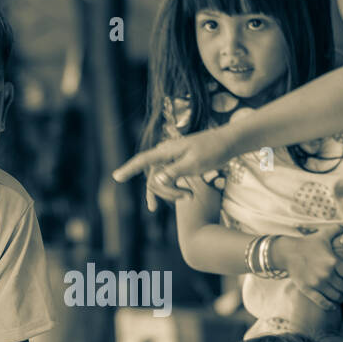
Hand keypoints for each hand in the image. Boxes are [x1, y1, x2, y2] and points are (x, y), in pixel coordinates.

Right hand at [112, 126, 238, 211]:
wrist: (226, 143)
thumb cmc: (211, 151)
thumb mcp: (194, 163)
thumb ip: (174, 172)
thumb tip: (156, 180)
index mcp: (167, 151)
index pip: (143, 160)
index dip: (129, 169)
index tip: (116, 177)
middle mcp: (165, 154)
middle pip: (154, 178)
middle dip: (167, 192)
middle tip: (189, 198)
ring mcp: (171, 159)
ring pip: (161, 181)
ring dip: (172, 193)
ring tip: (190, 198)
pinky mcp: (177, 164)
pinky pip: (168, 180)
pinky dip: (174, 190)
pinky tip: (184, 197)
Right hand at [271, 233, 342, 310]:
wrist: (288, 252)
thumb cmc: (308, 244)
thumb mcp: (324, 234)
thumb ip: (338, 230)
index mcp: (334, 262)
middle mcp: (327, 274)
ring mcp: (317, 284)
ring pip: (337, 297)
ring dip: (340, 298)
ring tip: (339, 295)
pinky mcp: (308, 290)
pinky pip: (323, 303)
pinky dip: (330, 306)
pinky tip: (333, 305)